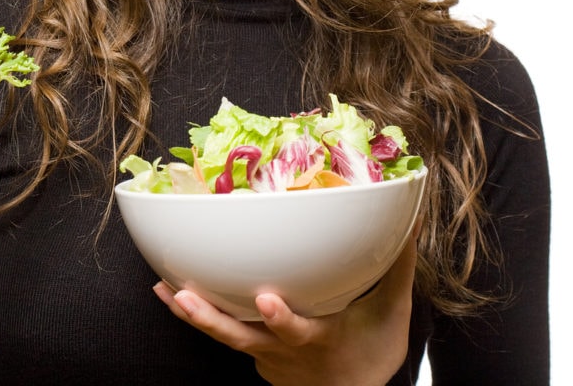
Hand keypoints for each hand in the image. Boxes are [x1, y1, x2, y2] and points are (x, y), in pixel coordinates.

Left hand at [153, 238, 415, 385]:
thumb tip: (407, 218)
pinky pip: (219, 334)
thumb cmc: (370, 350)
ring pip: (222, 336)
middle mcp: (283, 350)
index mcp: (319, 339)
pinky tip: (167, 291)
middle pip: (242, 338)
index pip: (297, 332)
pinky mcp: (250, 351)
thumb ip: (397, 266)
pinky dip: (193, 316)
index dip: (281, 320)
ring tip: (165, 291)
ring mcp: (262, 354)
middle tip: (184, 298)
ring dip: (192, 315)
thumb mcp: (391, 313)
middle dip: (213, 320)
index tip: (267, 299)